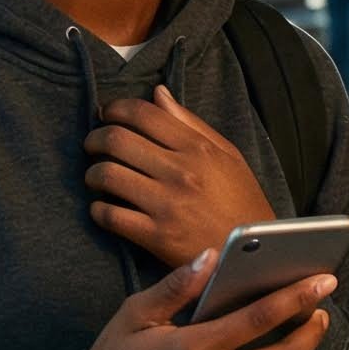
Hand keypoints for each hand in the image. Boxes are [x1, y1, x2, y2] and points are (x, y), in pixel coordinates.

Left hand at [86, 86, 274, 267]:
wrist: (256, 255)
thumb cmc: (242, 202)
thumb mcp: (228, 155)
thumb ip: (190, 123)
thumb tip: (157, 93)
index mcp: (197, 148)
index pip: (142, 113)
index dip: (115, 108)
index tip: (107, 114)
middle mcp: (180, 172)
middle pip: (116, 139)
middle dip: (94, 138)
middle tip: (93, 145)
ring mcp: (167, 204)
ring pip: (106, 175)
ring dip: (92, 173)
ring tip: (96, 177)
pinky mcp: (156, 236)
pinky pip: (110, 215)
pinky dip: (98, 209)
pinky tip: (103, 208)